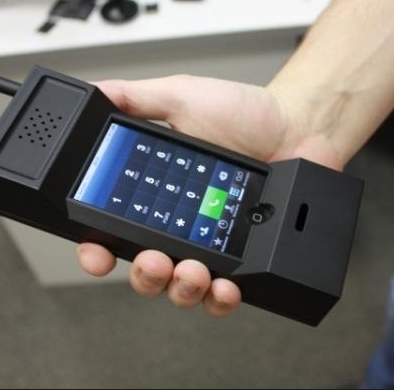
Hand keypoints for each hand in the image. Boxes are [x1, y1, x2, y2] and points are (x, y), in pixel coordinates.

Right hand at [77, 75, 342, 316]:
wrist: (297, 127)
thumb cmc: (244, 114)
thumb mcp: (182, 97)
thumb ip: (136, 97)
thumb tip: (97, 92)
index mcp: (157, 193)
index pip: (113, 230)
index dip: (97, 250)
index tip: (96, 254)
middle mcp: (178, 225)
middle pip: (144, 270)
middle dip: (143, 274)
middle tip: (154, 260)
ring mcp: (211, 246)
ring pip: (180, 289)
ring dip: (180, 288)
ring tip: (193, 271)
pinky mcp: (244, 261)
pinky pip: (222, 296)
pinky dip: (219, 300)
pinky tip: (224, 286)